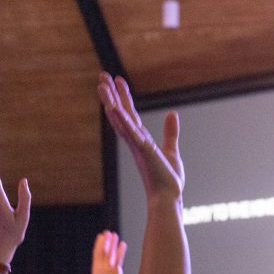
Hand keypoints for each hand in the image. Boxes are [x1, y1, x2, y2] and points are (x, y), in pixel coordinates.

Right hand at [91, 231, 126, 273]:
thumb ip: (100, 271)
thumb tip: (100, 266)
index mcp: (96, 268)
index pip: (96, 253)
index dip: (98, 244)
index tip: (100, 236)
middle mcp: (101, 266)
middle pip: (103, 250)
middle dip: (105, 241)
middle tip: (107, 232)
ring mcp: (108, 268)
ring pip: (110, 252)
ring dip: (112, 243)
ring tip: (114, 234)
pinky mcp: (115, 270)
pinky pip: (118, 258)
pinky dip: (121, 251)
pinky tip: (123, 244)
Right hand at [98, 75, 182, 202]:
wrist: (168, 197)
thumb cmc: (167, 179)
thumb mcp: (170, 150)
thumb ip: (170, 132)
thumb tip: (171, 113)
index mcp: (139, 139)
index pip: (128, 114)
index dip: (123, 97)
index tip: (117, 80)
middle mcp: (134, 140)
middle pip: (119, 113)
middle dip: (111, 94)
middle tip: (101, 75)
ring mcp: (137, 145)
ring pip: (120, 120)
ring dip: (110, 102)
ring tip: (102, 85)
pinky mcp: (144, 150)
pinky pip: (131, 132)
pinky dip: (122, 120)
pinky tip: (114, 108)